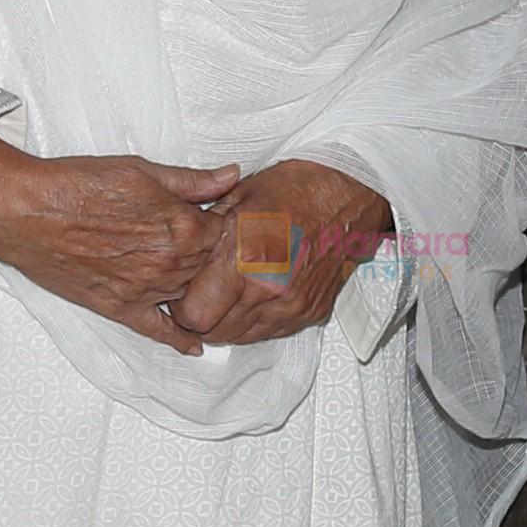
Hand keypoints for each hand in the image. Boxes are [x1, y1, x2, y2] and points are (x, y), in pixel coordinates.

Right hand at [0, 133, 241, 341]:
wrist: (26, 211)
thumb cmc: (80, 183)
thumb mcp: (142, 171)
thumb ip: (193, 181)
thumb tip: (234, 176)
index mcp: (183, 227)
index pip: (228, 233)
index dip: (229, 224)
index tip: (228, 219)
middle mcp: (171, 264)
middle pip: (212, 266)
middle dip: (217, 256)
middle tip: (217, 247)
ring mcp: (146, 290)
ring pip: (190, 296)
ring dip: (200, 288)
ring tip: (208, 279)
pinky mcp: (119, 308)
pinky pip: (158, 331)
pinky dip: (179, 340)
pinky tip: (195, 346)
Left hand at [165, 158, 391, 346]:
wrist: (348, 195)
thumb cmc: (293, 189)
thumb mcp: (236, 197)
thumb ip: (203, 235)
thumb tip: (178, 260)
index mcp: (246, 257)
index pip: (195, 314)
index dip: (182, 305)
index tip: (182, 291)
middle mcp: (270, 288)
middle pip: (215, 332)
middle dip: (202, 315)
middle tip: (203, 291)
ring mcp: (293, 305)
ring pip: (240, 337)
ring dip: (228, 320)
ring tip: (229, 290)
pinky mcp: (309, 313)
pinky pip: (268, 333)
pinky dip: (255, 320)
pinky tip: (256, 293)